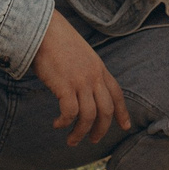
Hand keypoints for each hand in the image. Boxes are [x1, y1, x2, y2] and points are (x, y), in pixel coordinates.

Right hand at [33, 10, 128, 146]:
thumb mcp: (80, 55)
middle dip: (101, 129)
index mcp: (99, 69)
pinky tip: (57, 124)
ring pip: (89, 116)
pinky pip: (70, 112)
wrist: (43, 29)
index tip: (125, 126)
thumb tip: (81, 88)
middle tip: (93, 140)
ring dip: (81, 132)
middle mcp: (94, 77)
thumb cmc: (56, 41)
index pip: (117, 94)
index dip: (122, 112)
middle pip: (106, 110)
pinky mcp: (65, 85)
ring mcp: (81, 81)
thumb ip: (85, 71)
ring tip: (72, 140)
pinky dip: (65, 123)